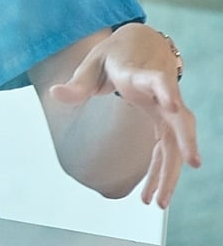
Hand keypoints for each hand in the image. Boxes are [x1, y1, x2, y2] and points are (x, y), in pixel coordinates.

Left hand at [51, 25, 198, 207]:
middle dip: (185, 144)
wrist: (142, 43)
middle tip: (190, 166)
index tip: (173, 104)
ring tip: (158, 202)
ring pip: (177, 142)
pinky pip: (167, 149)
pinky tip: (149, 195)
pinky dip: (160, 171)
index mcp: (142, 75)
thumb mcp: (92, 62)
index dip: (166, 91)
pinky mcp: (166, 121)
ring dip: (170, 172)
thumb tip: (55, 95)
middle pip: (179, 120)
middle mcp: (163, 94)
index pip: (158, 82)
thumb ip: (77, 83)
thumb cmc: (116, 53)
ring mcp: (169, 109)